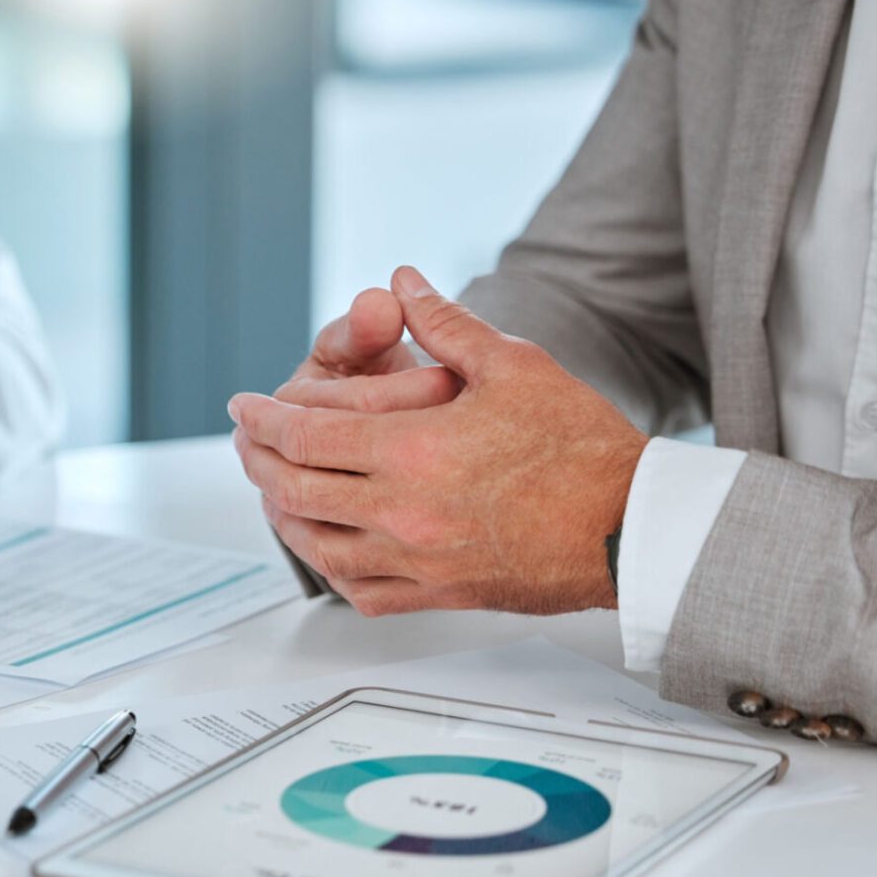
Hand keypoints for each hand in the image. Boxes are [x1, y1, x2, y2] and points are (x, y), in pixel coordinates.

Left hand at [230, 266, 648, 615]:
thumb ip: (445, 322)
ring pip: (317, 544)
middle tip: (245, 441)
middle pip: (294, 490)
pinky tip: (325, 546)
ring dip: (282, 515)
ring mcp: (416, 560)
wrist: (632, 528)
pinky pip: (359, 591)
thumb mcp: (513, 365)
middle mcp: (403, 511)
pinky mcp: (437, 594)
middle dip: (257, 462)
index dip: (263, 418)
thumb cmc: (582, 447)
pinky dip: (329, 568)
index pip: (306, 434)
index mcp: (413, 450)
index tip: (244, 406)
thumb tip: (402, 282)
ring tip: (271, 490)